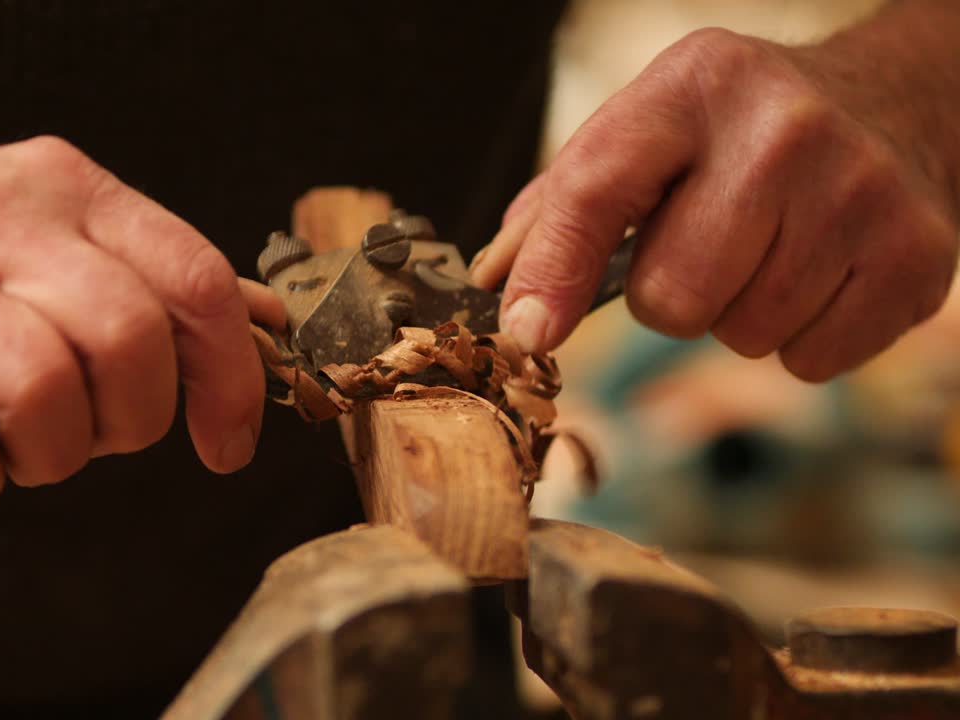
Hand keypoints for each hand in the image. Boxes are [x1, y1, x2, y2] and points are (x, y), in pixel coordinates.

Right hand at [0, 137, 276, 514]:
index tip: (226, 441)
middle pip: (128, 342)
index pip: (192, 278)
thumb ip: (148, 273)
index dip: (229, 376)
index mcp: (63, 187)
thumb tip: (264, 323)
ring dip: (51, 455)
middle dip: (132, 422)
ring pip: (45, 397)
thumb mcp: (40, 227)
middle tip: (96, 434)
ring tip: (19, 442)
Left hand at [472, 18, 959, 380]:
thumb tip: (500, 295)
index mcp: (692, 87)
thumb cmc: (739, 131)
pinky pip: (808, 362)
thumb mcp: (648, 130)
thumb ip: (564, 207)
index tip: (527, 334)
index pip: (595, 191)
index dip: (552, 273)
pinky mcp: (918, 257)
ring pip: (742, 336)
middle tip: (708, 247)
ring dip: (739, 315)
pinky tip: (820, 273)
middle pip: (671, 298)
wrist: (895, 103)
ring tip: (772, 249)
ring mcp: (861, 193)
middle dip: (671, 295)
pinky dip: (802, 338)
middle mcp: (783, 130)